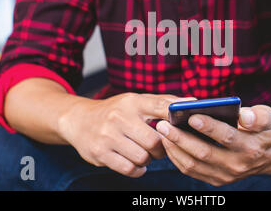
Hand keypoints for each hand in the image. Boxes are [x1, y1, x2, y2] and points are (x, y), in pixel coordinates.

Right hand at [58, 93, 194, 177]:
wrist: (78, 120)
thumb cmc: (115, 111)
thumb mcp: (135, 101)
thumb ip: (162, 102)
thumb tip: (191, 102)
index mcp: (132, 102)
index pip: (161, 106)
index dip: (176, 116)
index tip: (185, 124)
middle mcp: (119, 117)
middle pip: (154, 140)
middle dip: (161, 148)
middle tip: (159, 146)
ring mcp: (108, 136)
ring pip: (143, 157)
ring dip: (149, 159)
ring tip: (145, 153)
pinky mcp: (100, 154)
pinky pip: (129, 169)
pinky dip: (138, 169)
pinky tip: (137, 162)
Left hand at [156, 105, 270, 185]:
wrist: (269, 156)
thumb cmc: (263, 129)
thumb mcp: (268, 118)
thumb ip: (258, 116)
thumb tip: (244, 115)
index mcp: (251, 147)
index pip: (227, 137)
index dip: (209, 127)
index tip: (192, 115)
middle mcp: (237, 165)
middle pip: (204, 153)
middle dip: (181, 138)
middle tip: (163, 124)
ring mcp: (225, 175)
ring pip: (193, 164)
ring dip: (174, 148)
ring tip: (162, 131)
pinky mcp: (215, 179)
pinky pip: (191, 170)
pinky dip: (176, 156)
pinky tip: (168, 142)